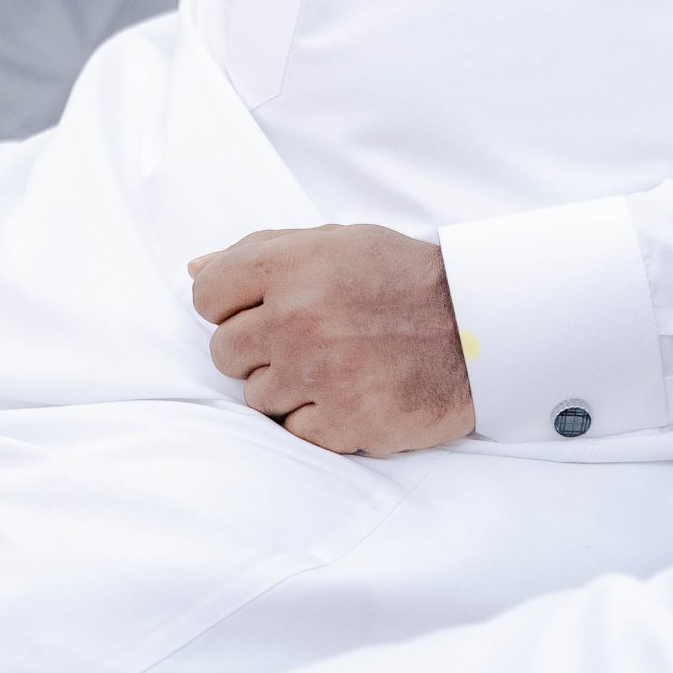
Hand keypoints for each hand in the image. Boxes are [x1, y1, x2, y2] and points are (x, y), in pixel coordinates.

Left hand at [190, 224, 474, 456]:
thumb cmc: (403, 278)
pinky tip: (348, 393)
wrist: (477, 326)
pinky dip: (315, 418)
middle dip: (257, 347)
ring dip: (286, 386)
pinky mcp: (339, 423)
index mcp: (292, 265)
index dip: (229, 303)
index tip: (257, 307)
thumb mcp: (336, 241)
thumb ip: (262, 251)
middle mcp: (297, 319)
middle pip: (224, 351)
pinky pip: (291, 431)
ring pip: (255, 396)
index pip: (207, 294)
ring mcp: (317, 375)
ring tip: (334, 365)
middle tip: (306, 339)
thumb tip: (195, 267)